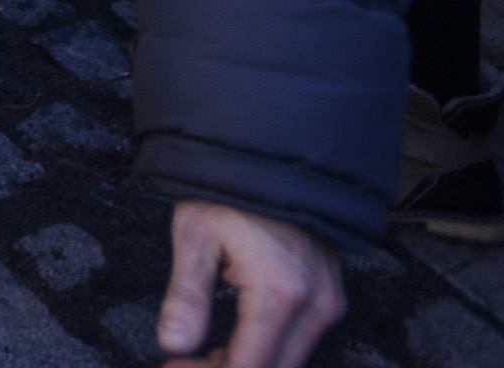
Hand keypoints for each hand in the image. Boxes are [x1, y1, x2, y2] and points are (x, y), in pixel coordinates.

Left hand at [157, 201, 341, 366]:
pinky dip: (265, 350)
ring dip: (246, 363)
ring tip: (200, 356)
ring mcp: (329, 303)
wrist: (273, 157)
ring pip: (288, 361)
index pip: (250, 366)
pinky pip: (299, 341)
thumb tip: (173, 344)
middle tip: (182, 364)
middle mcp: (316, 306)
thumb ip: (186, 296)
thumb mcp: (195, 236)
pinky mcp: (330, 297)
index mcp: (281, 294)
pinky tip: (230, 343)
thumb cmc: (230, 191)